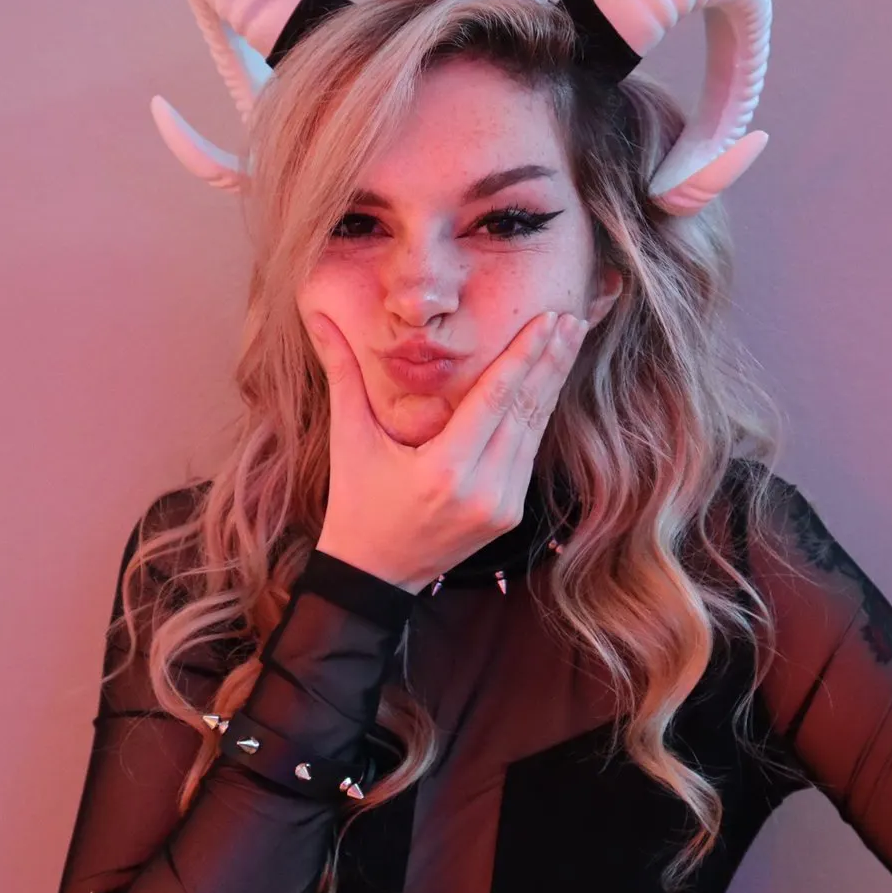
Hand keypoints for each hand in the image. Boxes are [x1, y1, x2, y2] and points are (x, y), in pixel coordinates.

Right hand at [304, 309, 589, 591]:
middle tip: (572, 317)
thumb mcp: (349, 438)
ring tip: (569, 340)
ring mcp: (501, 505)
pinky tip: (549, 384)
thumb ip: (342, 375)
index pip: (495, 400)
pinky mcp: (509, 514)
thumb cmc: (356, 502)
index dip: (525, 356)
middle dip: (550, 361)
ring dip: (552, 384)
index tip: (548, 319)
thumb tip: (319, 319)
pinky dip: (539, 416)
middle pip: (525, 411)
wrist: (374, 575)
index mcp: (443, 469)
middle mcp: (482, 489)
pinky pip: (528, 454)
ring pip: (534, 432)